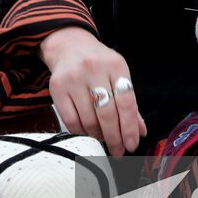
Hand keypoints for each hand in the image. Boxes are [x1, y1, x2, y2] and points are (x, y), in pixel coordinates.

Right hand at [40, 27, 146, 155]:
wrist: (69, 46)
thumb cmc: (99, 64)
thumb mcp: (118, 75)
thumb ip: (129, 104)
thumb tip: (140, 132)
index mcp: (115, 65)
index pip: (126, 102)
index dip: (130, 127)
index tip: (132, 145)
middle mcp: (94, 69)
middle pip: (107, 113)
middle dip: (115, 137)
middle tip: (119, 151)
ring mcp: (73, 77)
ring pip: (89, 119)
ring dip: (98, 136)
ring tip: (104, 140)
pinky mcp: (57, 87)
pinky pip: (71, 120)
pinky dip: (81, 132)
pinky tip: (88, 133)